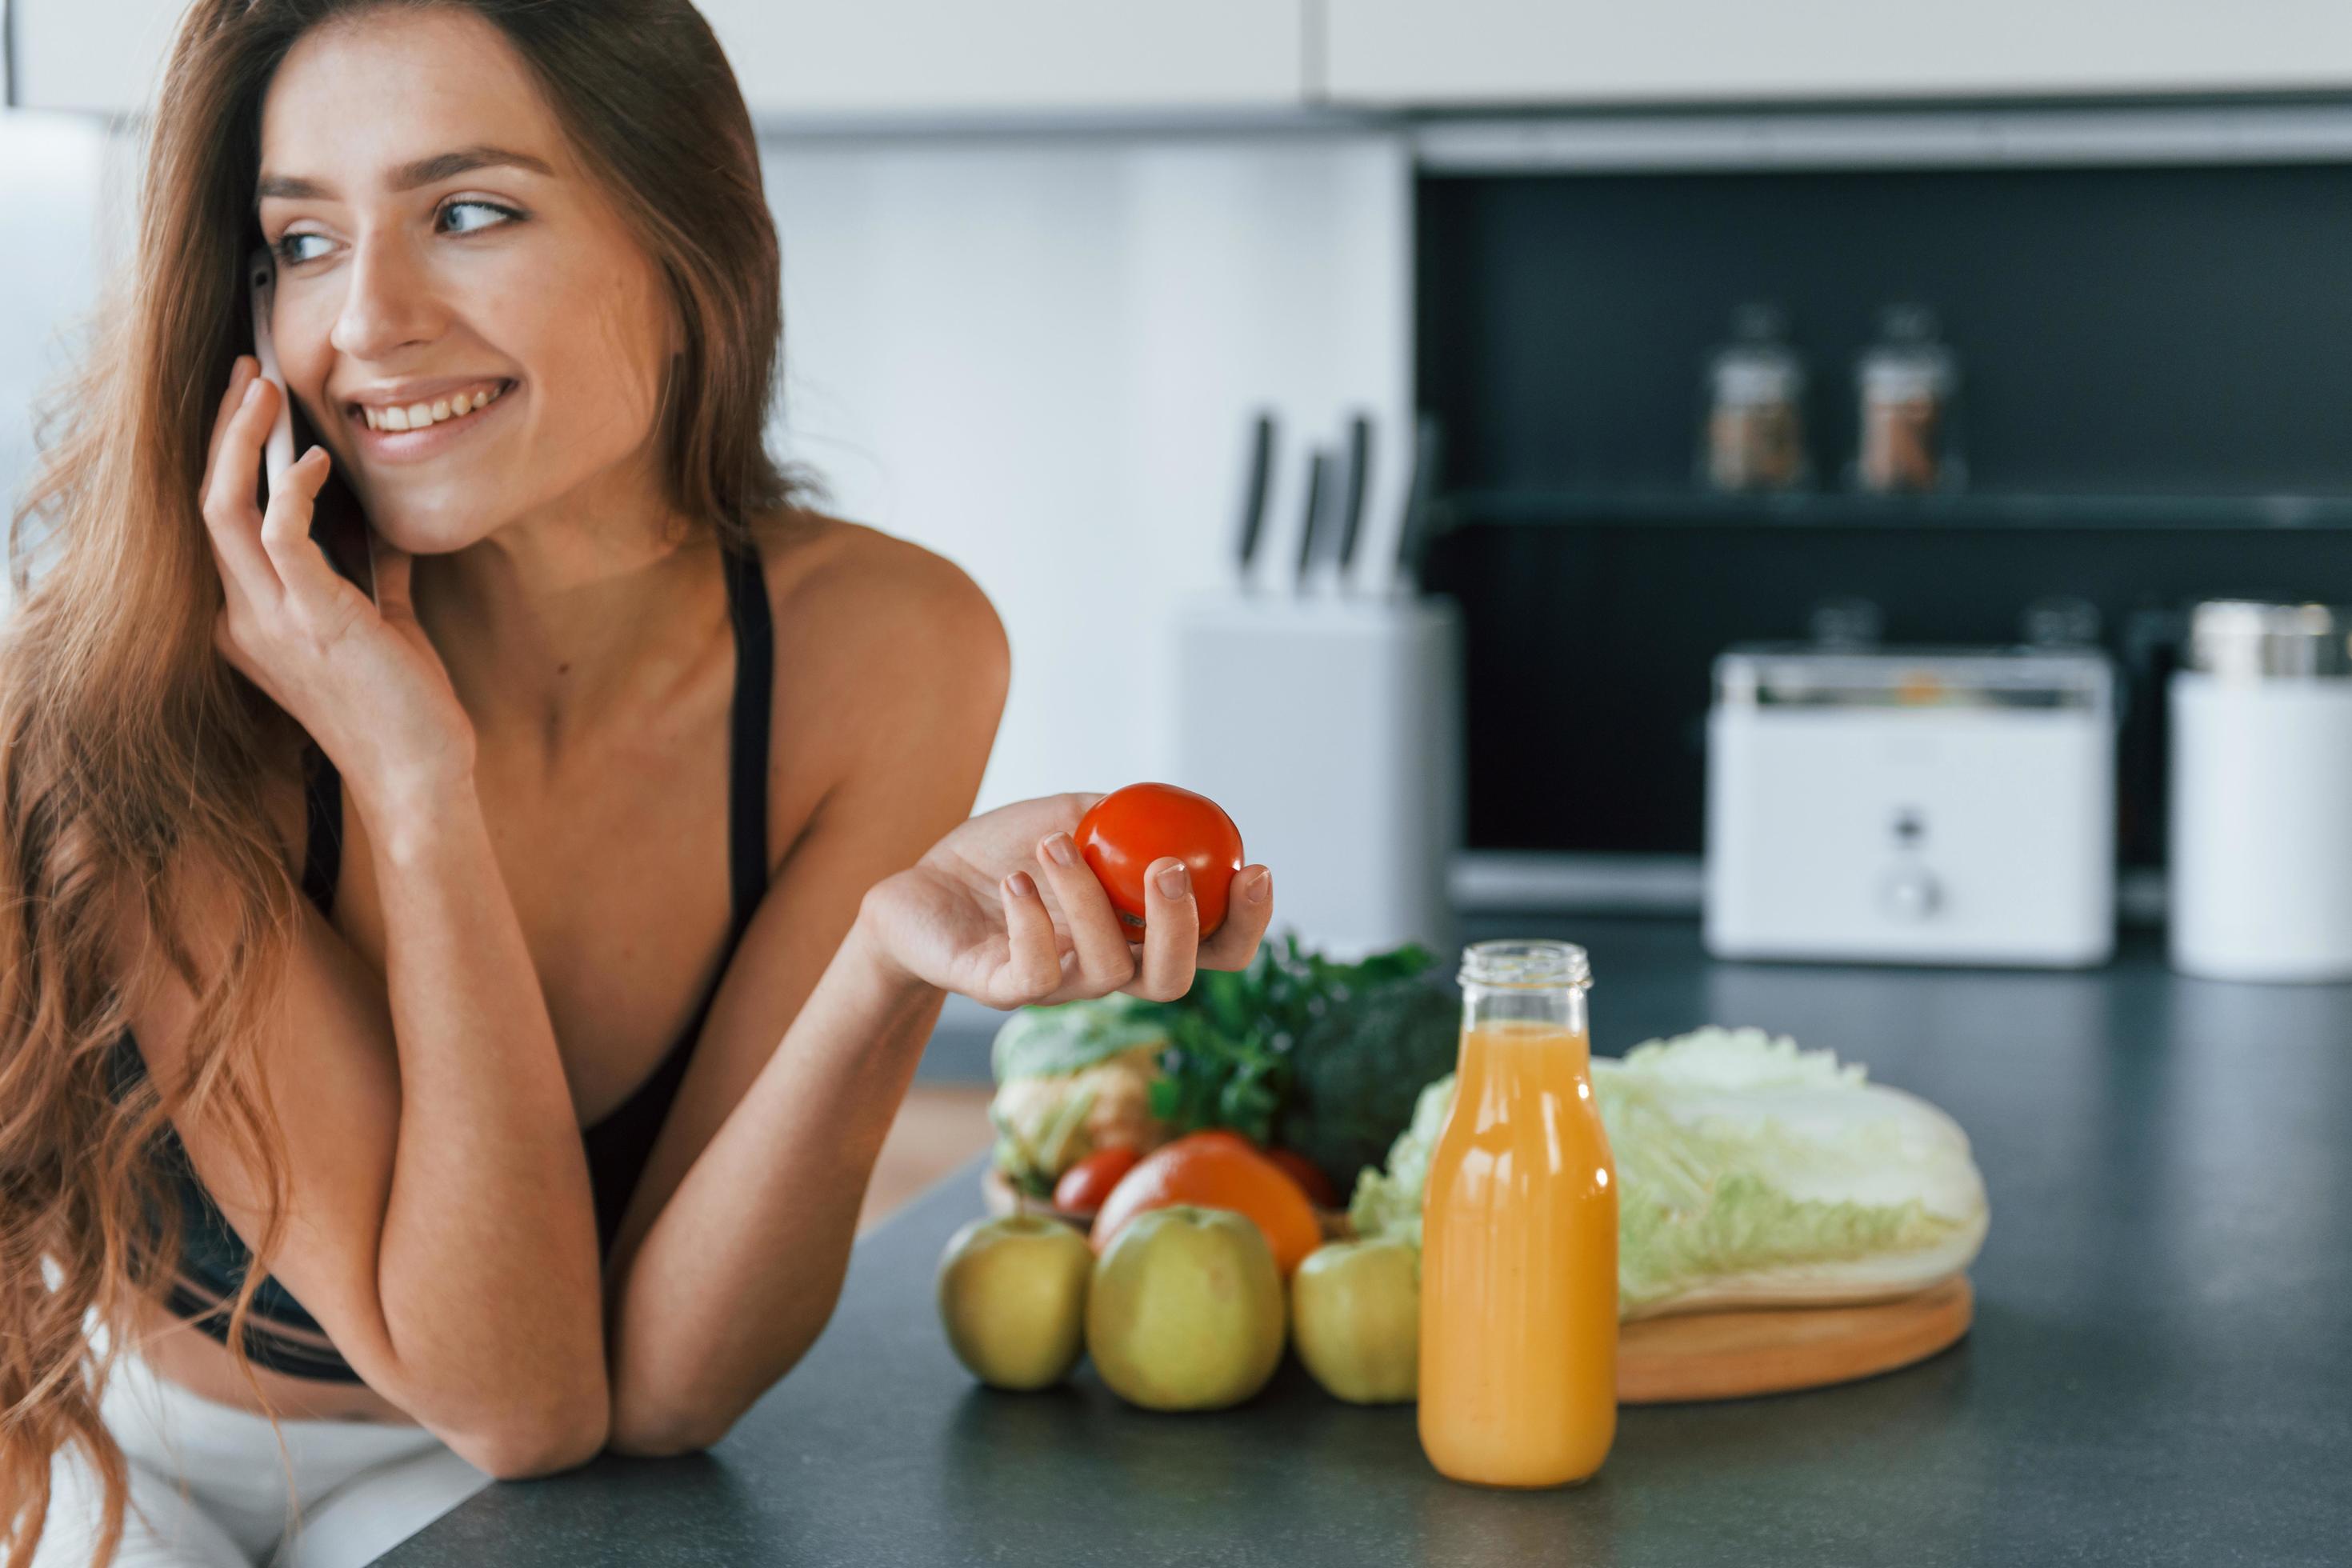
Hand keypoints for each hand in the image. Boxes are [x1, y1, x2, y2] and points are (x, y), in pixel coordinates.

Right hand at [201, 356, 473, 806]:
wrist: (419, 776)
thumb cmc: (403, 708)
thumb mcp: (381, 626)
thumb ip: (375, 576)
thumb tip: (387, 529)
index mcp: (250, 620)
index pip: (219, 522)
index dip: (228, 455)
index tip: (251, 402)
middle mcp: (243, 619)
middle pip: (205, 502)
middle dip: (223, 429)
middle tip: (247, 371)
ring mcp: (271, 622)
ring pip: (223, 509)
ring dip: (241, 441)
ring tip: (265, 387)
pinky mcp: (314, 621)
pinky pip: (280, 536)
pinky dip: (292, 487)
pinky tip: (317, 457)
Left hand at [861, 791, 1275, 1008]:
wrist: (917, 888)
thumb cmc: (999, 854)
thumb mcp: (1070, 818)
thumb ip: (1125, 817)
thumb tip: (1185, 807)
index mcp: (1136, 932)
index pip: (1214, 947)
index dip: (1247, 920)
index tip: (1256, 868)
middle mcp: (1106, 968)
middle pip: (1175, 979)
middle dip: (1183, 925)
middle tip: (1167, 866)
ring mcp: (1058, 986)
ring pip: (1108, 970)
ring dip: (1087, 898)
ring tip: (1055, 844)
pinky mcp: (1004, 990)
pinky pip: (1037, 972)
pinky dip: (1033, 920)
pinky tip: (1015, 880)